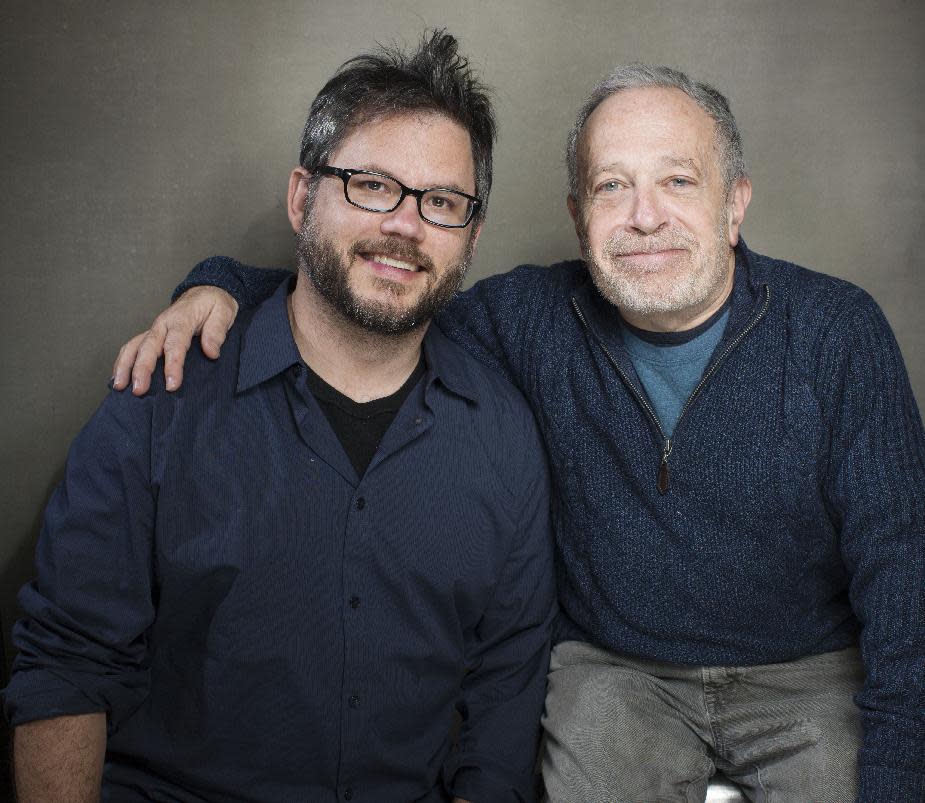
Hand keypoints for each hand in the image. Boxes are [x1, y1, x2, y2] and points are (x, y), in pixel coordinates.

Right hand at [111, 287, 237, 395]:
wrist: (205, 292)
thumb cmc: (214, 304)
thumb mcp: (223, 313)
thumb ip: (216, 332)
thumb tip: (211, 352)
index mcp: (182, 319)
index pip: (175, 344)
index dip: (172, 365)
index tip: (172, 385)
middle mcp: (163, 324)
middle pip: (148, 347)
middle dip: (141, 369)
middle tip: (139, 390)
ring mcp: (155, 329)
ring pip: (134, 346)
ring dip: (125, 366)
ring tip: (119, 386)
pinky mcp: (151, 335)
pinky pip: (133, 347)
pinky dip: (123, 361)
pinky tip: (119, 377)